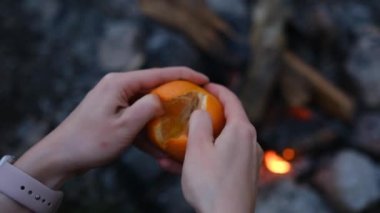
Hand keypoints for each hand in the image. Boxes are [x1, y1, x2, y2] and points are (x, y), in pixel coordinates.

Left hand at [13, 67, 208, 188]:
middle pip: (154, 86)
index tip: (205, 78)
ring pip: (147, 104)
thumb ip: (148, 108)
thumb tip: (161, 99)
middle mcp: (118, 87)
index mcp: (120, 83)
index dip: (184, 74)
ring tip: (182, 124)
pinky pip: (137, 117)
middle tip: (198, 101)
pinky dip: (148, 128)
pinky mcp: (113, 113)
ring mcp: (115, 100)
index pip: (159, 74)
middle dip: (176, 95)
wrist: (61, 156)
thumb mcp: (125, 126)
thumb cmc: (90, 141)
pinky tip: (159, 145)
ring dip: (162, 116)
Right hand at [181, 83, 262, 212]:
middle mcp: (251, 142)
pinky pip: (225, 158)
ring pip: (223, 142)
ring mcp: (250, 160)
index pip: (231, 99)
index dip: (217, 89)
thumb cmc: (211, 185)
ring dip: (203, 141)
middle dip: (208, 116)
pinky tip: (187, 166)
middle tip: (191, 114)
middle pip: (229, 120)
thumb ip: (199, 123)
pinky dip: (208, 157)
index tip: (204, 85)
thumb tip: (201, 112)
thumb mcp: (197, 148)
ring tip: (180, 146)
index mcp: (241, 130)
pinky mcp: (246, 175)